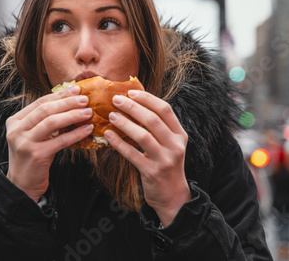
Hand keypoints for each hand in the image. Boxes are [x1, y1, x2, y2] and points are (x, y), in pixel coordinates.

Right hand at [5, 85, 93, 202]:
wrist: (22, 184)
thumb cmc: (31, 157)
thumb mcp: (33, 135)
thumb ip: (45, 120)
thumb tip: (71, 103)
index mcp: (15, 121)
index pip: (40, 102)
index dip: (59, 95)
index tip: (76, 89)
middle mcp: (17, 130)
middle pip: (45, 110)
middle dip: (67, 102)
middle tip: (85, 99)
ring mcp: (25, 142)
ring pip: (51, 122)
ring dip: (72, 115)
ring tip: (88, 112)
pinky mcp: (36, 155)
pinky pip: (60, 141)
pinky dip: (75, 134)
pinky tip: (87, 130)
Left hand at [104, 90, 189, 225]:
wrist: (172, 195)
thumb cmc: (165, 164)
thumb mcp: (168, 144)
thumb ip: (157, 127)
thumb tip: (134, 103)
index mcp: (180, 134)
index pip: (165, 110)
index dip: (147, 99)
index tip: (130, 92)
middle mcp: (175, 145)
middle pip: (153, 120)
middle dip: (133, 108)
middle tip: (116, 100)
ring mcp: (164, 159)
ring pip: (143, 136)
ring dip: (125, 124)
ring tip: (111, 116)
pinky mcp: (152, 172)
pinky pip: (132, 154)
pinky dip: (119, 143)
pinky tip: (108, 135)